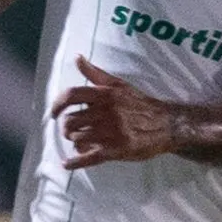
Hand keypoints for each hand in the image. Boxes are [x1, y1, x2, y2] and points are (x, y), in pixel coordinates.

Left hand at [52, 58, 177, 166]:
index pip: (71, 95)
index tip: (53, 112)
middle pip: (70, 121)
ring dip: (75, 141)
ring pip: (77, 138)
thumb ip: (96, 73)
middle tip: (73, 130)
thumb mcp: (119, 85)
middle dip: (68, 128)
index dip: (57, 104)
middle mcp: (106, 112)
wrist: (167, 124)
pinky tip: (68, 164)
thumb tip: (77, 58)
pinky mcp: (116, 150)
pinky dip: (75, 162)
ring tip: (81, 142)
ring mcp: (110, 132)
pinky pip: (89, 157)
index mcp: (105, 94)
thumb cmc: (140, 104)